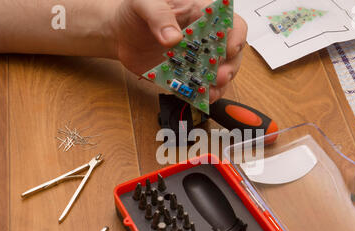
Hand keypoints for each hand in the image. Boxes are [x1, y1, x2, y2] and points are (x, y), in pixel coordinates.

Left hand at [111, 0, 247, 102]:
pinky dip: (199, 94)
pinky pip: (197, 86)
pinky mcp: (184, 75)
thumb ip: (158, 15)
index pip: (229, 22)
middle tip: (221, 76)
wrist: (118, 34)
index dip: (235, 36)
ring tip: (211, 92)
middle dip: (230, 67)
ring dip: (218, 85)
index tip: (229, 49)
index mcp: (199, 13)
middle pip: (229, 53)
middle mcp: (203, 38)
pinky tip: (198, 98)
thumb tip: (173, 38)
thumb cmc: (134, 13)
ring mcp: (195, 58)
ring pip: (217, 73)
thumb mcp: (144, 3)